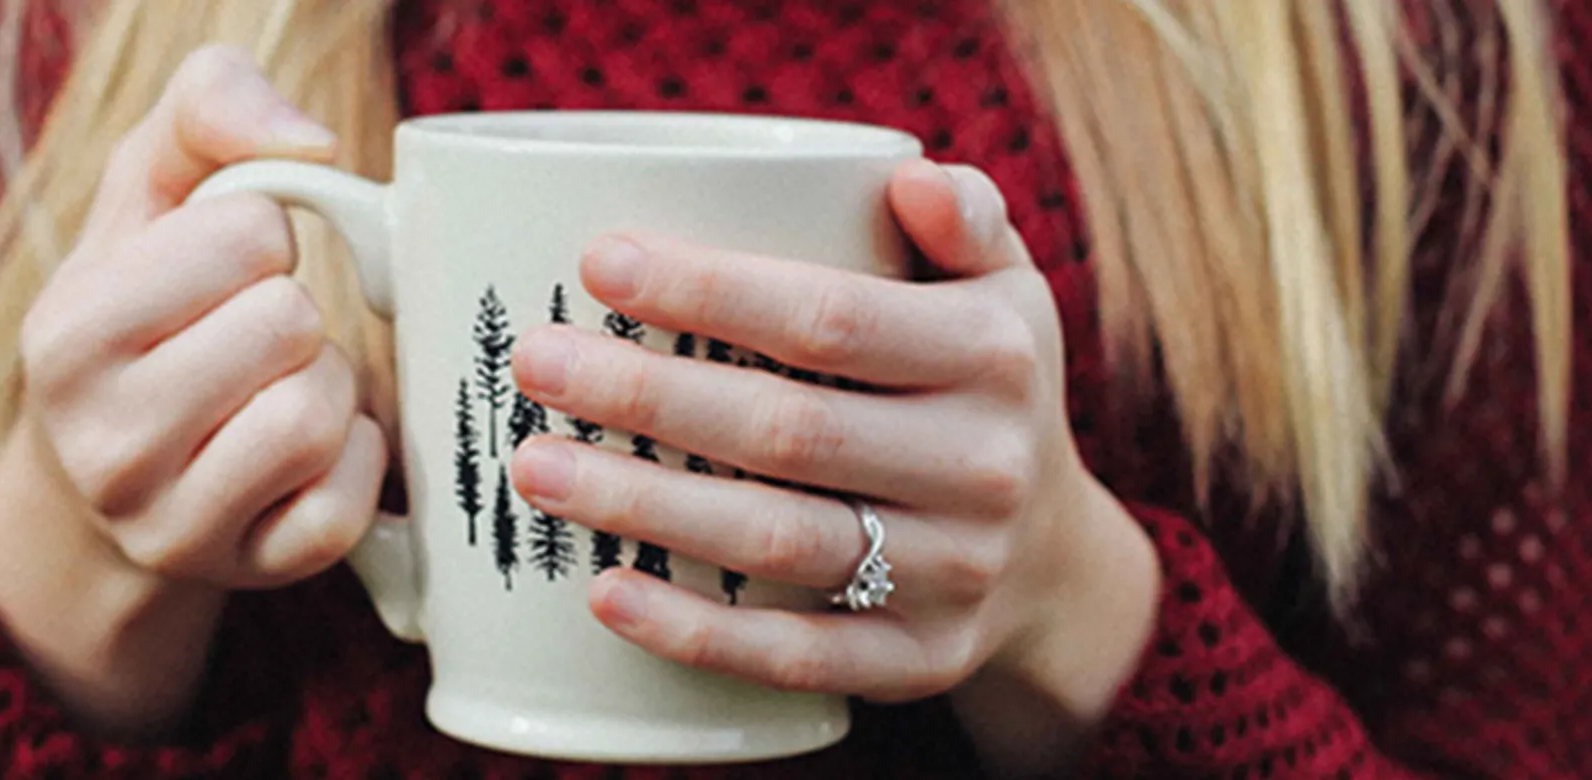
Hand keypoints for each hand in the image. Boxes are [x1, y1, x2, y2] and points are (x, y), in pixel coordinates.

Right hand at [17, 44, 386, 589]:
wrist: (107, 471)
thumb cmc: (146, 306)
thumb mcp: (146, 191)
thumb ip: (207, 107)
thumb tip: (308, 144)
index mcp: (66, 336)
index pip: (248, 235)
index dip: (261, 237)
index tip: (225, 271)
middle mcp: (103, 444)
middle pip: (291, 324)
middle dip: (294, 314)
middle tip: (254, 338)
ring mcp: (172, 524)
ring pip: (321, 413)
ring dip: (327, 384)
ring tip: (276, 387)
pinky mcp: (248, 573)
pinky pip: (349, 502)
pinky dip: (355, 458)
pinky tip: (308, 451)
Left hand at [507, 161, 1157, 716]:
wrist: (1056, 562)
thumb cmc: (983, 392)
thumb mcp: (1006, 292)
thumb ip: (965, 220)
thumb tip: (909, 175)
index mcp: (992, 356)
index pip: (832, 319)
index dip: (711, 292)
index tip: (597, 263)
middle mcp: (982, 466)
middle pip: (786, 431)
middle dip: (647, 395)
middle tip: (535, 364)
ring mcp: (953, 573)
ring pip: (776, 540)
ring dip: (643, 505)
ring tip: (535, 468)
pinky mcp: (918, 661)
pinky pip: (795, 654)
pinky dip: (695, 631)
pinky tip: (605, 593)